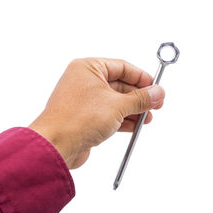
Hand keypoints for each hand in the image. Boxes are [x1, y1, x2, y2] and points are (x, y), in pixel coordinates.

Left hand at [29, 58, 164, 168]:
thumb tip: (157, 93)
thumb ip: (141, 98)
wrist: (55, 146)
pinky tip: (135, 125)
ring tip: (147, 117)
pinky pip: (109, 114)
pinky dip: (123, 119)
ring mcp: (84, 100)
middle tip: (156, 104)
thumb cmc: (77, 119)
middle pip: (120, 85)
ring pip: (116, 101)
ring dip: (133, 110)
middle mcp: (85, 81)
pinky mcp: (85, 117)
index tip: (156, 87)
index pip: (122, 67)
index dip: (142, 77)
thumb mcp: (118, 105)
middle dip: (139, 96)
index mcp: (88, 68)